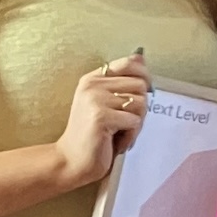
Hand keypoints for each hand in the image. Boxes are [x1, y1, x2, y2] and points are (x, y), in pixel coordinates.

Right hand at [55, 53, 149, 187]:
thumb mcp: (108, 105)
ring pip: (141, 104)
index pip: (130, 63)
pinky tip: (115, 142)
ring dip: (136, 125)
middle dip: (141, 109)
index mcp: (94, 78)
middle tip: (125, 124)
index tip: (143, 94)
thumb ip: (123, 84)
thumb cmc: (95, 136)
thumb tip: (142, 56)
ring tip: (119, 134)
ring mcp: (95, 99)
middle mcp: (93, 85)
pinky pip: (135, 122)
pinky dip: (130, 136)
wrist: (72, 160)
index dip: (144, 77)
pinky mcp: (100, 116)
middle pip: (141, 86)